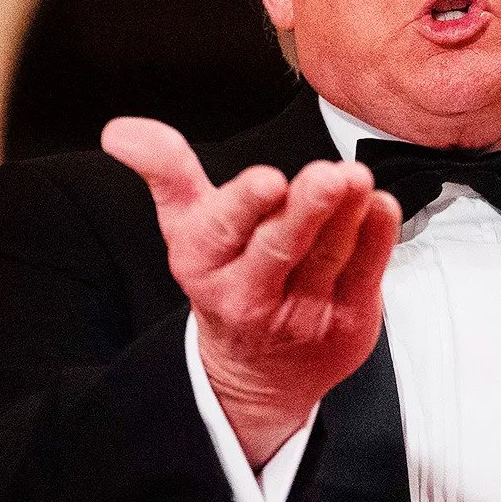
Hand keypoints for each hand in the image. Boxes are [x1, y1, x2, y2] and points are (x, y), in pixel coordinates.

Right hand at [101, 118, 399, 465]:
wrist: (258, 371)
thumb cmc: (227, 277)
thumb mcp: (186, 225)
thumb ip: (166, 171)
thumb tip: (119, 130)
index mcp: (202, 262)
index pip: (221, 229)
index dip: (246, 203)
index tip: (269, 180)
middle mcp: (249, 293)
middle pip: (280, 247)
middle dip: (308, 209)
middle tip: (334, 175)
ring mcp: (301, 313)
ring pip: (328, 256)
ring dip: (349, 215)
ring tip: (359, 178)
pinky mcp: (346, 323)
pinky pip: (365, 275)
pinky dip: (378, 239)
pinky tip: (381, 205)